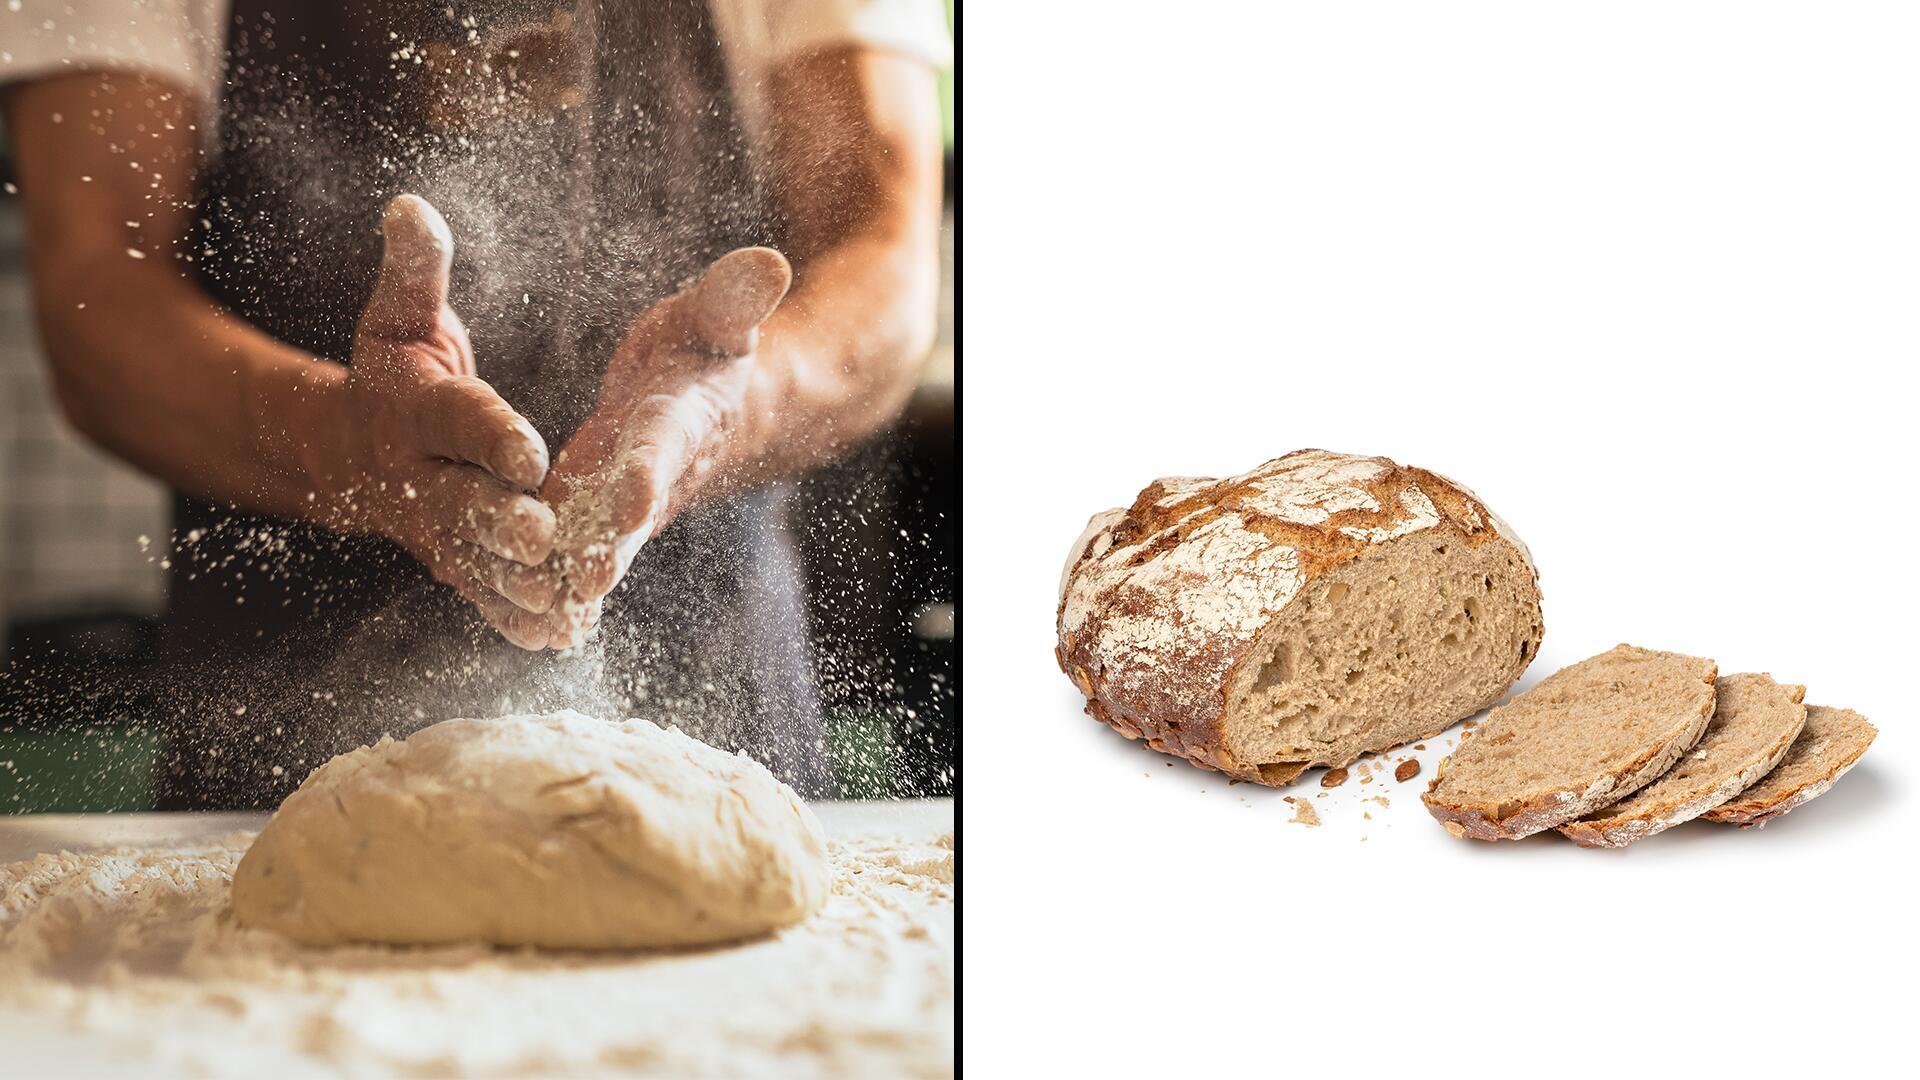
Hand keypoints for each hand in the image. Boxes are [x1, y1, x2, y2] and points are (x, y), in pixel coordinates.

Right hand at [314, 195, 558, 647]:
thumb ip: (415, 270)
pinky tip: (557, 637)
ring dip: (516, 583)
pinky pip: (481, 593)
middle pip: (462, 502)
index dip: (490, 433)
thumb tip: (410, 205)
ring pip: (475, 560)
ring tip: (563, 599)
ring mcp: (433, 528)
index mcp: (415, 410)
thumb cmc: (395, 371)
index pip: (457, 420)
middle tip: (545, 535)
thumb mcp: (401, 316)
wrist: (348, 450)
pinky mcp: (450, 562)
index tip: (529, 448)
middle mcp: (419, 476)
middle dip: (501, 521)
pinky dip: (512, 617)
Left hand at [529, 247, 793, 648]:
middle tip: (586, 580)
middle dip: (611, 546)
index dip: (650, 469)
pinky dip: (559, 589)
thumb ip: (734, 296)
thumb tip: (768, 262)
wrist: (713, 408)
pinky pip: (577, 555)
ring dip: (575, 582)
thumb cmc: (707, 350)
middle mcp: (657, 471)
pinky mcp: (597, 515)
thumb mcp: (717, 317)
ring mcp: (626, 503)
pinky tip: (531, 624)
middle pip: (633, 514)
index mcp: (682, 419)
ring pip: (602, 546)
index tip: (635, 494)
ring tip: (547, 618)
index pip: (665, 445)